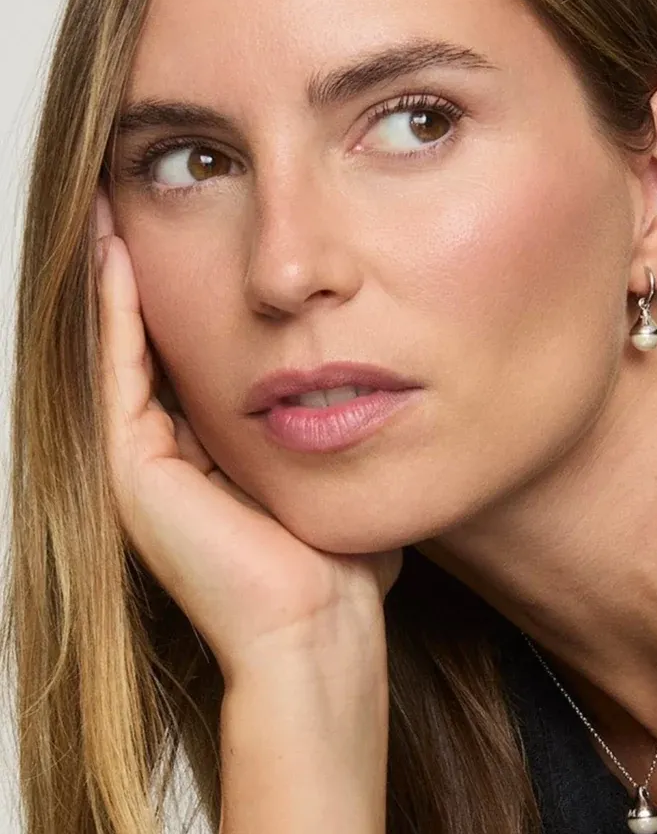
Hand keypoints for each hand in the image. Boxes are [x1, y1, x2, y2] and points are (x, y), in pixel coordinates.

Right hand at [93, 191, 403, 688]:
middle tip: (133, 203)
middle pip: (148, 347)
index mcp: (209, 462)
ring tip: (111, 206)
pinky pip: (120, 368)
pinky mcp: (133, 469)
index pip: (190, 362)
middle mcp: (166, 461)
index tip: (199, 240)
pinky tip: (118, 252)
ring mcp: (142, 466)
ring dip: (117, 279)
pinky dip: (116, 309)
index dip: (190, 300)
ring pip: (121, 349)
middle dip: (143, 277)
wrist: (319, 629)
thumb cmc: (340, 569)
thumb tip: (368, 391)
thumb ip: (334, 433)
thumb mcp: (335, 477)